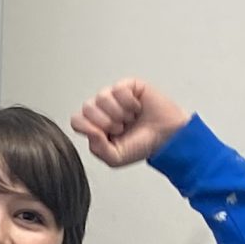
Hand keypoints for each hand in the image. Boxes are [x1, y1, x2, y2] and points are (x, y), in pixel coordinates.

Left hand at [70, 78, 189, 167]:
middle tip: (121, 128)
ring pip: (101, 97)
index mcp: (95, 125)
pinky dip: (129, 103)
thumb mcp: (115, 158)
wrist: (167, 137)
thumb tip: (90, 130)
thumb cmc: (142, 145)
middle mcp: (102, 109)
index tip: (106, 135)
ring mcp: (114, 96)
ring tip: (130, 119)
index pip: (77, 120)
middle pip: (87, 108)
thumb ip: (98, 148)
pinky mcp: (128, 86)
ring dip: (119, 113)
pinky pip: (118, 89)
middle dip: (106, 123)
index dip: (89, 128)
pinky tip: (136, 108)